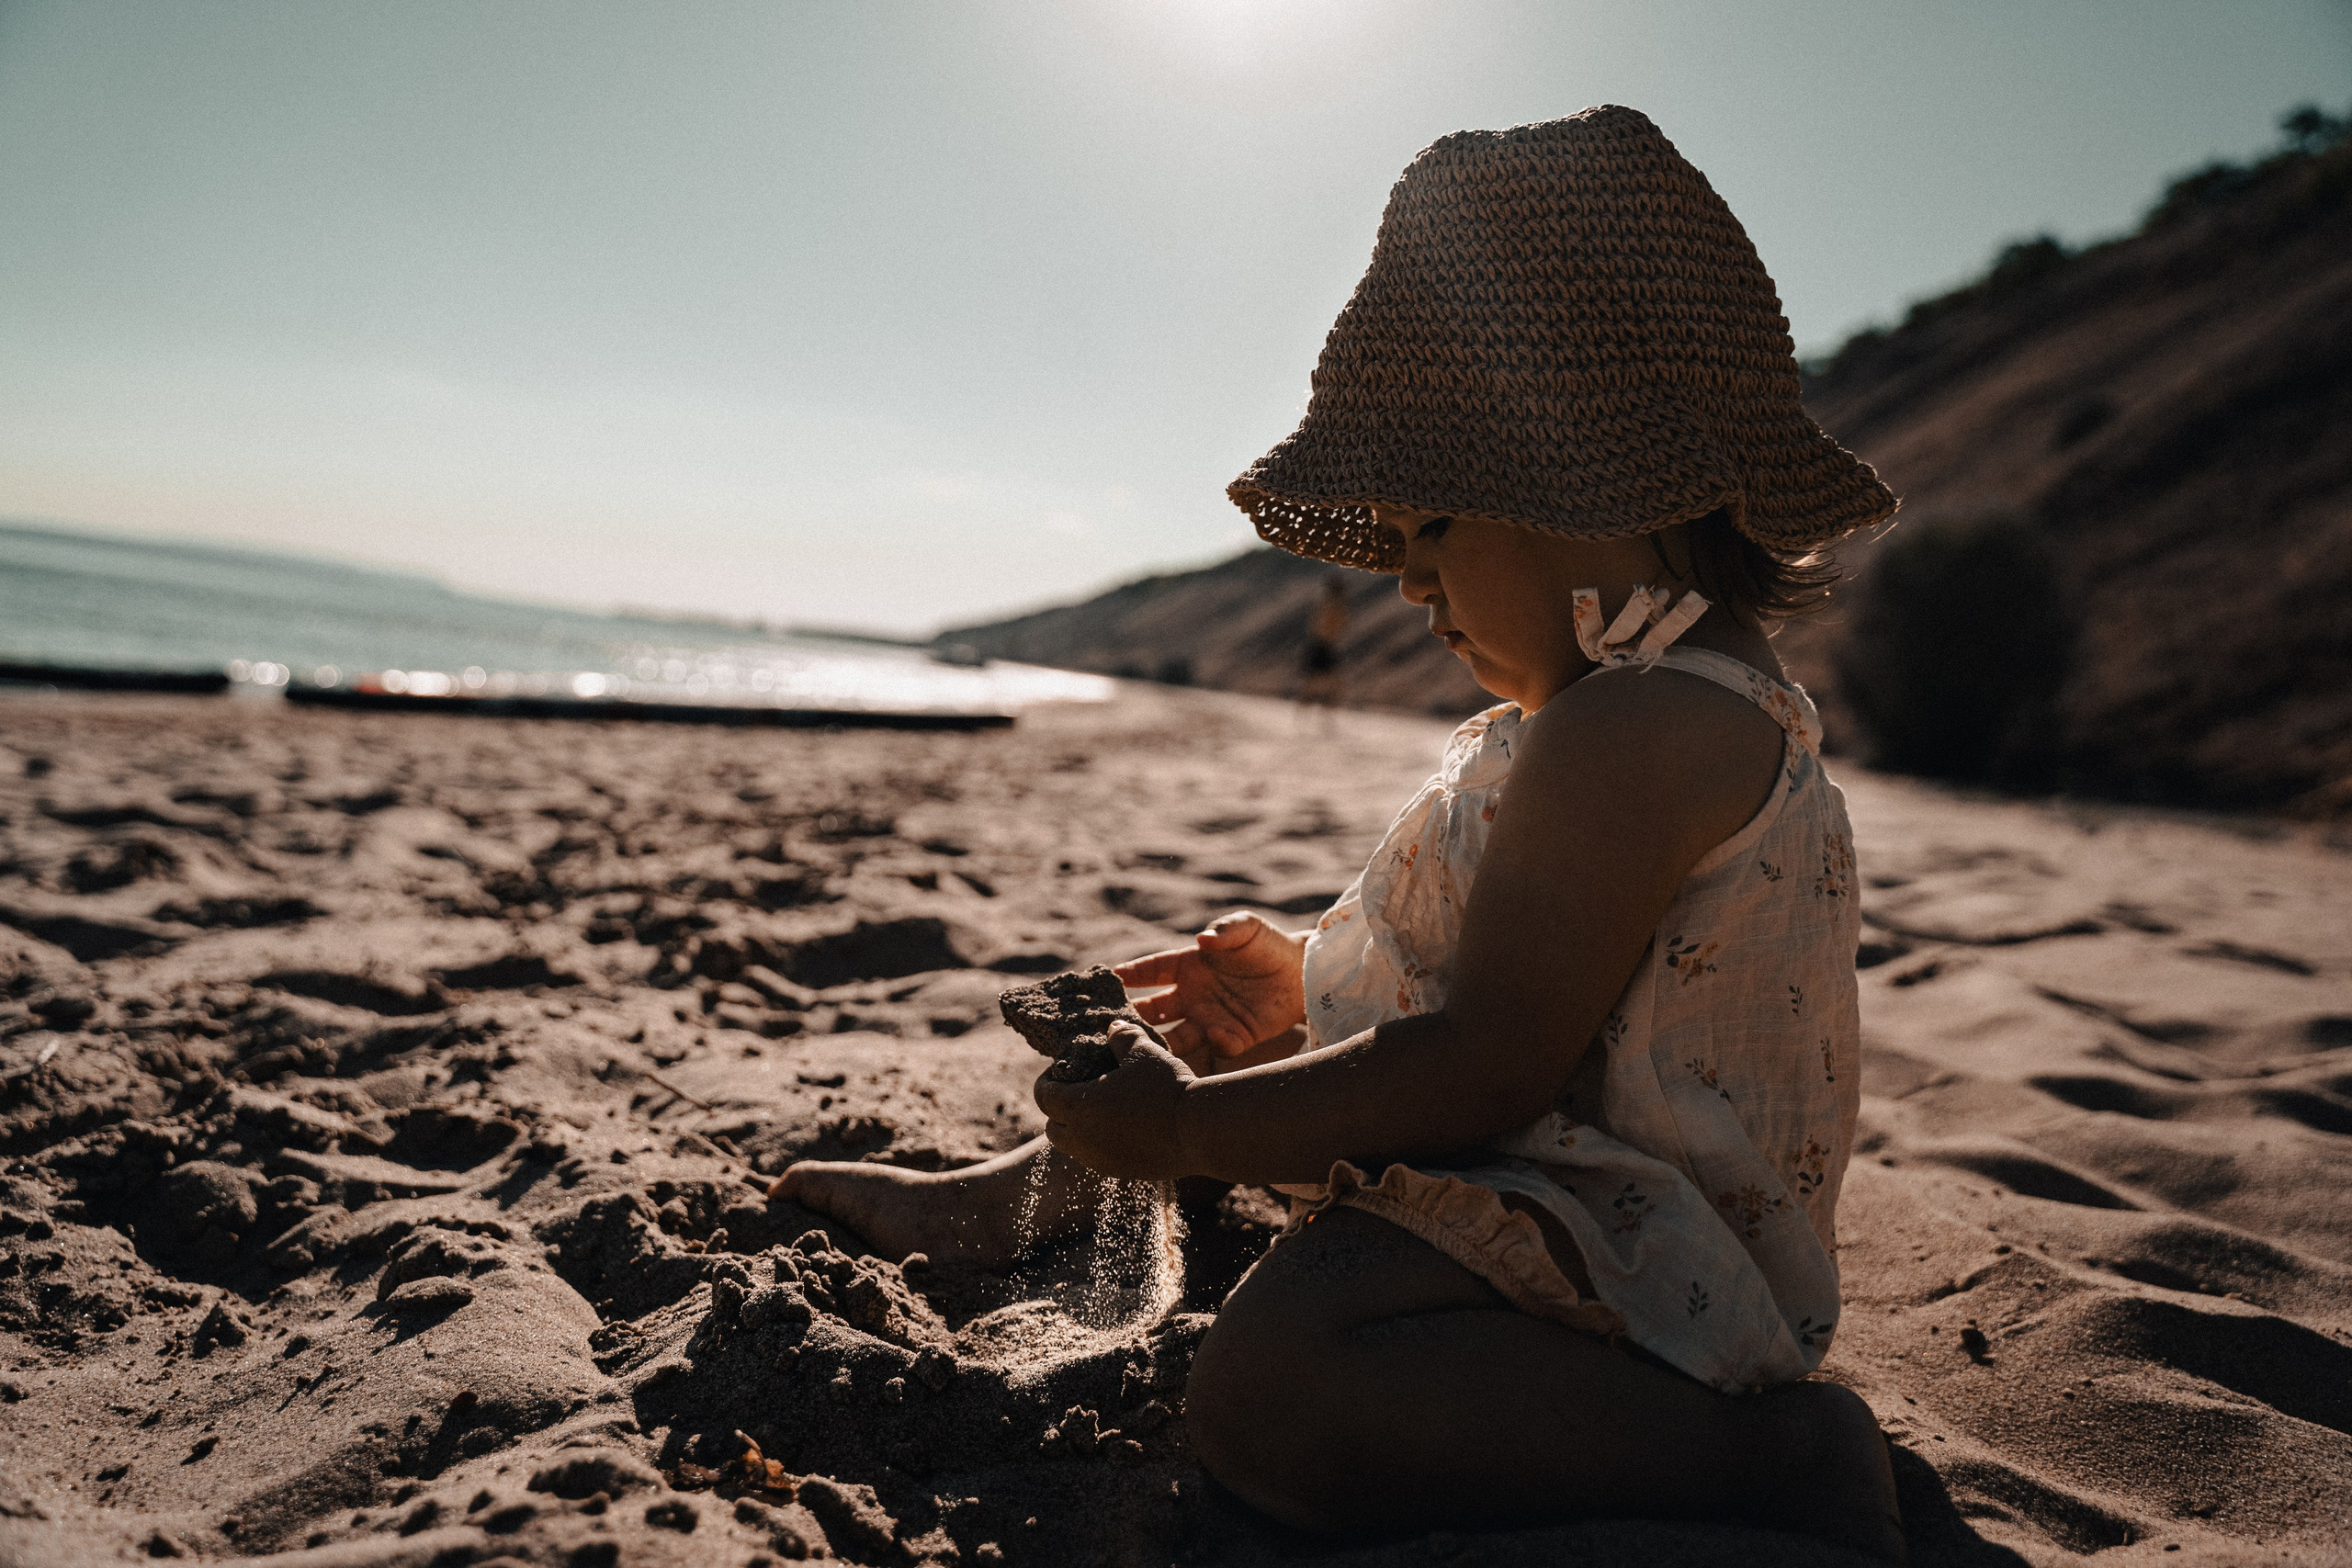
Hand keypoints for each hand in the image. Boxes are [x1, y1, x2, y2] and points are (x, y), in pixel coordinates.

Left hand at [1033, 1022, 1196, 1179]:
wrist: (1201, 1131)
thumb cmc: (1167, 1087)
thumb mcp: (1143, 1052)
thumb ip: (1122, 1038)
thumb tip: (1112, 1028)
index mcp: (1078, 1107)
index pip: (1043, 1096)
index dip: (1047, 1081)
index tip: (1062, 1070)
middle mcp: (1082, 1139)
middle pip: (1053, 1128)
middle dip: (1059, 1110)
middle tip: (1080, 1090)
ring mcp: (1101, 1160)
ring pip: (1074, 1147)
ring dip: (1079, 1130)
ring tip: (1102, 1109)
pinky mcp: (1122, 1172)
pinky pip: (1099, 1159)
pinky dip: (1101, 1144)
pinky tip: (1125, 1127)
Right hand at [1113, 911, 1307, 1057]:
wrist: (1303, 972)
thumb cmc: (1268, 944)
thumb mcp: (1247, 928)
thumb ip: (1226, 929)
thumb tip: (1203, 939)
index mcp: (1189, 966)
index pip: (1152, 971)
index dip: (1131, 975)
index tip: (1110, 979)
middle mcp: (1193, 996)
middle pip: (1154, 1011)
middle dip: (1135, 1017)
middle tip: (1114, 1025)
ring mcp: (1211, 1018)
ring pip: (1177, 1037)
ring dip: (1164, 1043)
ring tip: (1151, 1047)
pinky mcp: (1235, 1036)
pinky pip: (1219, 1045)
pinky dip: (1217, 1042)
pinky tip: (1218, 1035)